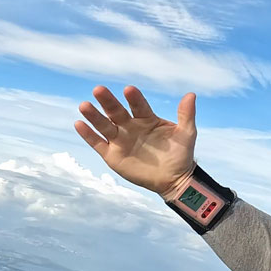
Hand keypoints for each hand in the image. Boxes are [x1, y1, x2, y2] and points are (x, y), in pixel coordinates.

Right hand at [75, 85, 196, 198]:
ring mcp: (120, 140)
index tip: (129, 90)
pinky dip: (88, 135)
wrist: (174, 179)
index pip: (138, 106)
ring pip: (104, 125)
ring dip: (94, 116)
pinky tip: (79, 124)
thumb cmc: (180, 154)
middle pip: (116, 112)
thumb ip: (186, 115)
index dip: (134, 99)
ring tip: (84, 105)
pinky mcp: (112, 155)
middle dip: (107, 102)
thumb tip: (191, 95)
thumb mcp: (186, 134)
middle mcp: (130, 126)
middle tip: (99, 90)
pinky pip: (97, 143)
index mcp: (146, 118)